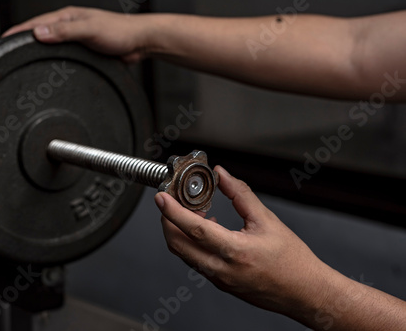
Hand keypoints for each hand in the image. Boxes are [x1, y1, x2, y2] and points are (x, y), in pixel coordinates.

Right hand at [2, 6, 153, 62]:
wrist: (139, 42)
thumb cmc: (120, 32)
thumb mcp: (89, 30)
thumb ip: (65, 32)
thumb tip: (38, 33)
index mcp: (68, 16)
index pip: (36, 23)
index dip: (18, 31)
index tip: (3, 39)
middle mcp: (70, 26)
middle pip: (40, 34)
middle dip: (23, 41)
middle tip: (7, 52)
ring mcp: (76, 38)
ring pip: (51, 45)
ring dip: (38, 50)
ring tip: (23, 60)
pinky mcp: (84, 50)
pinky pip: (63, 54)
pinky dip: (53, 59)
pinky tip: (50, 67)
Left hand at [154, 166, 334, 316]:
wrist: (305, 292)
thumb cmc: (292, 260)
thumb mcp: (267, 220)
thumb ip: (241, 194)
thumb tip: (223, 175)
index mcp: (235, 251)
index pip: (194, 229)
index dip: (173, 211)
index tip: (162, 197)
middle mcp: (222, 269)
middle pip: (178, 245)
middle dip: (168, 221)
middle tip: (172, 202)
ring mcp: (219, 279)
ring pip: (184, 255)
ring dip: (179, 232)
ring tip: (192, 212)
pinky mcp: (220, 284)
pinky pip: (195, 262)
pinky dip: (191, 243)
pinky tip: (205, 230)